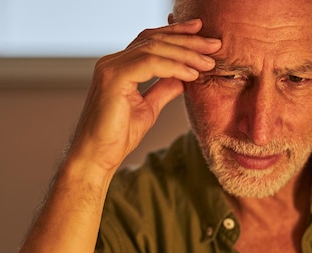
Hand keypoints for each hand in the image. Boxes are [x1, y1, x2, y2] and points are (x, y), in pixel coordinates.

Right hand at [69, 18, 220, 174]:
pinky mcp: (113, 79)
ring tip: (208, 62)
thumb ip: (164, 89)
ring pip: (154, 48)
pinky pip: (149, 64)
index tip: (204, 36)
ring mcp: (111, 68)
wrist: (97, 157)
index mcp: (119, 66)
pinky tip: (191, 74)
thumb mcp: (149, 108)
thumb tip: (185, 77)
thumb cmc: (117, 137)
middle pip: (155, 39)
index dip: (178, 35)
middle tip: (215, 44)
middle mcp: (112, 62)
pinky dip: (173, 67)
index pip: (151, 40)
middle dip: (188, 40)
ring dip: (186, 53)